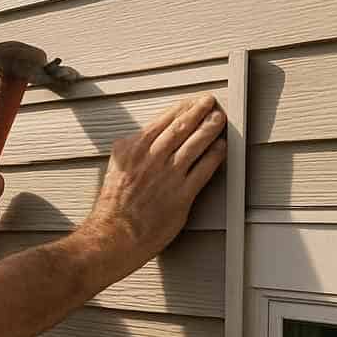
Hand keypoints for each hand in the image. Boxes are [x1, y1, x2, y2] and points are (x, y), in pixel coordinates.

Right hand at [83, 93, 226, 268]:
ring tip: (220, 119)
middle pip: (182, 127)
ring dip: (211, 128)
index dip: (182, 108)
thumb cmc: (114, 206)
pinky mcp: (181, 195)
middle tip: (210, 102)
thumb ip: (130, 150)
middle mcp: (151, 159)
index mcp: (133, 149)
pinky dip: (215, 156)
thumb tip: (142, 138)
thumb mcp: (116, 167)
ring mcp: (168, 176)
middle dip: (199, 110)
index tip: (192, 101)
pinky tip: (221, 148)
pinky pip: (204, 170)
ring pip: (195, 144)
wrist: (114, 234)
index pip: (164, 120)